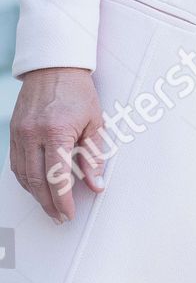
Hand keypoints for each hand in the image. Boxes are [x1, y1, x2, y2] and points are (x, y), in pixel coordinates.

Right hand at [9, 68, 106, 221]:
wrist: (54, 66)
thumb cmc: (77, 91)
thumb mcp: (94, 122)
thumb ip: (94, 156)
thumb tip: (96, 184)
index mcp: (56, 131)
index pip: (57, 176)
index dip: (62, 200)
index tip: (69, 213)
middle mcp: (33, 134)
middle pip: (37, 180)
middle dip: (49, 203)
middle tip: (60, 216)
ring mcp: (19, 133)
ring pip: (23, 175)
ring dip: (36, 194)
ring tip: (50, 206)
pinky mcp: (13, 131)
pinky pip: (16, 163)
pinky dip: (26, 179)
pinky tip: (36, 186)